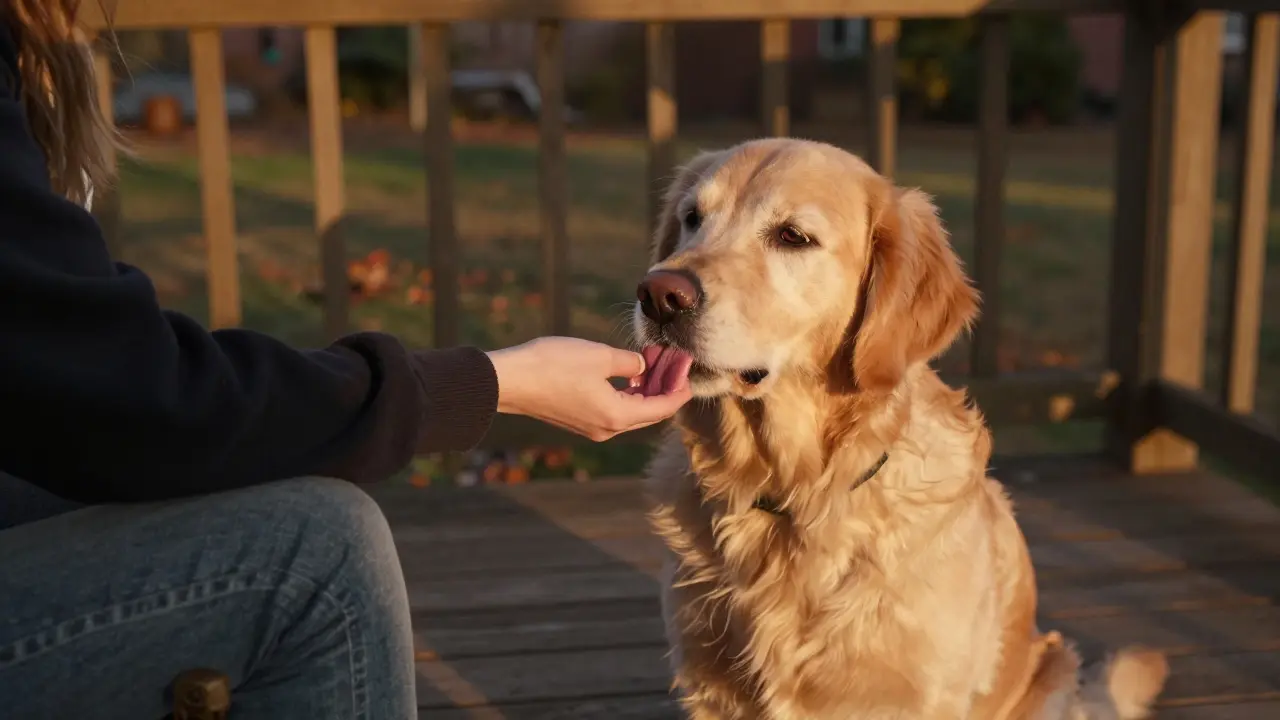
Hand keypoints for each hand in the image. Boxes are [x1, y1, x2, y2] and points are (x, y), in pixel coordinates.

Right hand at [486, 337, 691, 441]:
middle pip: (650, 412)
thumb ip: (631, 363)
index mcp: (618, 416)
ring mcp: (592, 427)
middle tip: (674, 362)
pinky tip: (629, 373)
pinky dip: (628, 393)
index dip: (680, 388)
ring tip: (654, 361)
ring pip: (632, 411)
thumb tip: (643, 368)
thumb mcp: (600, 356)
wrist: (510, 381)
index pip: (663, 408)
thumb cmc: (553, 365)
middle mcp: (608, 428)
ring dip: (646, 389)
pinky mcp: (578, 420)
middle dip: (665, 387)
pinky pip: (614, 410)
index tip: (690, 369)